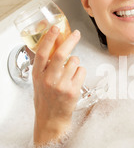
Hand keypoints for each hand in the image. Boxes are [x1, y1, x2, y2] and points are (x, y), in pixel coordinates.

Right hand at [32, 26, 85, 144]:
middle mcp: (48, 80)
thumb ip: (45, 66)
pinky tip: (75, 79)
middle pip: (61, 54)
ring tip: (71, 71)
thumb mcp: (39, 81)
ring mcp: (61, 86)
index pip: (42, 53)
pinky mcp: (72, 91)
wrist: (51, 119)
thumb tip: (55, 46)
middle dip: (70, 41)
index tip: (55, 28)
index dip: (49, 38)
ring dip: (75, 61)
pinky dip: (81, 72)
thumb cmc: (46, 99)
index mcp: (38, 75)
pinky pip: (82, 71)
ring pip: (74, 62)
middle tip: (76, 34)